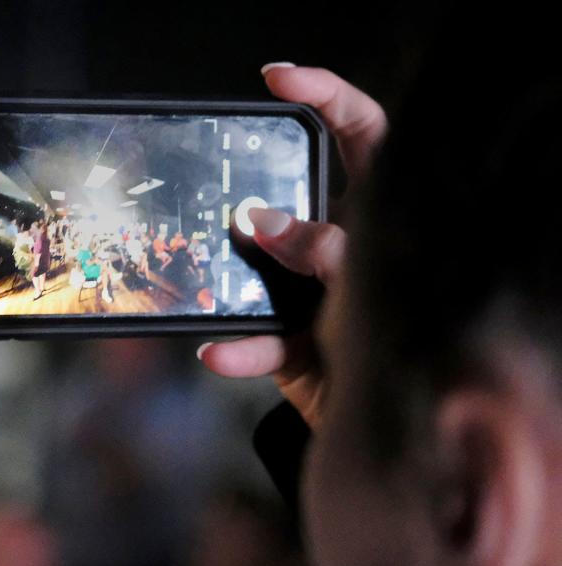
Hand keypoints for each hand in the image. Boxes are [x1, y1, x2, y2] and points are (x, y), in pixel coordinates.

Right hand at [198, 63, 386, 428]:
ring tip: (219, 275)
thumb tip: (264, 222)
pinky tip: (220, 350)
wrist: (391, 431)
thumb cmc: (402, 348)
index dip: (327, 93)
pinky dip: (240, 348)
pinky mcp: (289, 338)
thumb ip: (325, 252)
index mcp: (382, 217)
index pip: (364, 133)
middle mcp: (341, 246)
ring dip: (236, 272)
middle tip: (223, 182)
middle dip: (257, 192)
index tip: (278, 78)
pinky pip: (258, 338)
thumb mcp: (369, 286)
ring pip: (260, 266)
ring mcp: (309, 291)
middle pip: (295, 198)